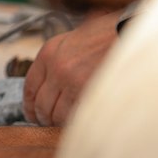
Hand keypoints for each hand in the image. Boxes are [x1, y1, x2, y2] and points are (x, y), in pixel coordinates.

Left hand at [23, 10, 120, 125]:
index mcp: (48, 53)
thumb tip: (51, 84)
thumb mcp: (72, 40)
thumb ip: (58, 60)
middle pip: (41, 103)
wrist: (129, 32)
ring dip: (57, 122)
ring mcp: (72, 80)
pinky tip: (78, 122)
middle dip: (42, 117)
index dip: (28, 104)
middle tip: (46, 123)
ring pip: (56, 112)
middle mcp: (56, 67)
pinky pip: (75, 114)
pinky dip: (74, 121)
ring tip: (62, 125)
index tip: (31, 113)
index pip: (29, 86)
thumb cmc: (106, 34)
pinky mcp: (89, 91)